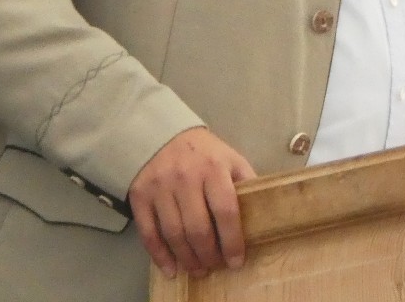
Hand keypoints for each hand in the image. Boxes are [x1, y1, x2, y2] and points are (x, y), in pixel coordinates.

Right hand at [128, 127, 255, 278]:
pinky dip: (160, 255)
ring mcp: (160, 188)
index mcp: (213, 168)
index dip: (232, 241)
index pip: (225, 211)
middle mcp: (185, 178)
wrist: (161, 134)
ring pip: (174, 234)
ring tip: (197, 269)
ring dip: (187, 259)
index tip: (236, 261)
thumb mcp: (230, 158)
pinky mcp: (140, 196)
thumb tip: (264, 210)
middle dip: (209, 255)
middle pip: (198, 228)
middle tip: (214, 266)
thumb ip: (245, 182)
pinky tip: (171, 268)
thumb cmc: (203, 152)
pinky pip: (149, 232)